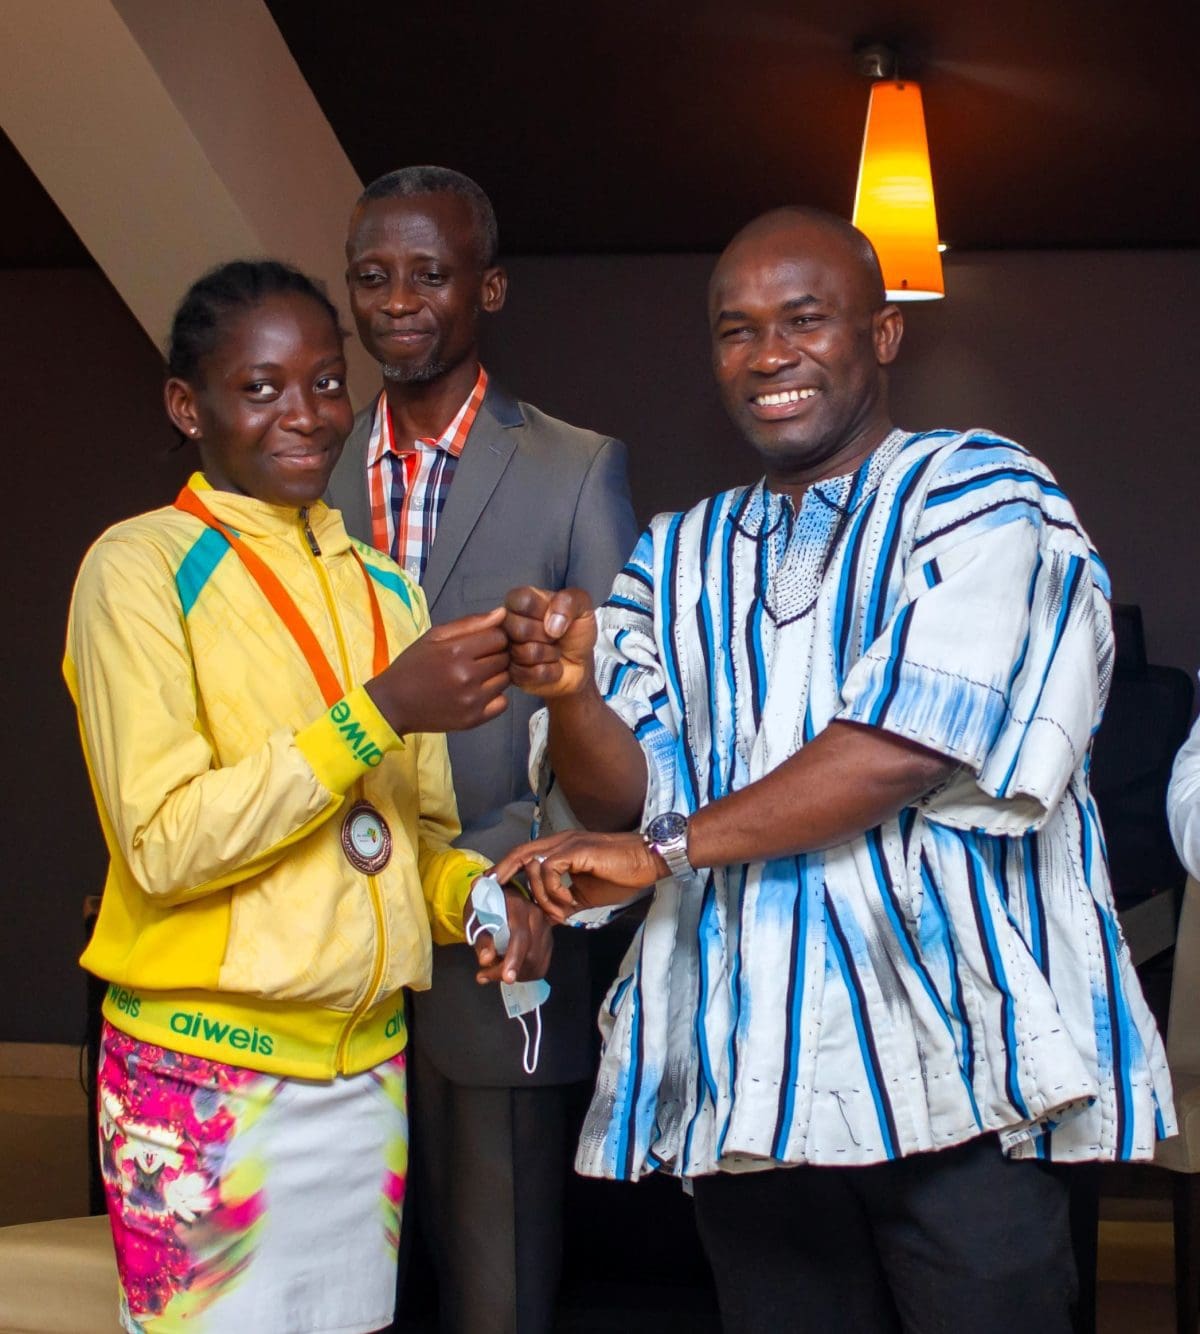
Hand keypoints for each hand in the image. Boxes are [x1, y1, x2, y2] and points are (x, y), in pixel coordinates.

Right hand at [366, 607, 508, 734]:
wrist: (393, 704)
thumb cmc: (413, 666)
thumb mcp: (434, 637)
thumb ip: (469, 623)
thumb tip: (502, 613)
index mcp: (455, 651)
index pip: (499, 637)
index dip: (495, 636)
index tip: (484, 641)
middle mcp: (467, 676)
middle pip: (505, 658)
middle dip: (496, 655)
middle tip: (478, 659)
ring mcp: (472, 700)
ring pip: (506, 680)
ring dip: (496, 675)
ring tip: (476, 676)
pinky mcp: (474, 719)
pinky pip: (503, 703)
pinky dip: (495, 697)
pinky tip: (478, 693)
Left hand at [467, 883, 554, 982]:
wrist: (499, 900)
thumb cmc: (486, 909)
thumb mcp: (475, 919)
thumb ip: (481, 939)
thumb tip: (486, 959)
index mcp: (517, 906)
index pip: (520, 936)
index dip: (514, 958)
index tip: (507, 977)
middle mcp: (536, 916)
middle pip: (531, 954)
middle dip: (507, 971)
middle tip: (485, 974)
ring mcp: (545, 929)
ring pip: (536, 964)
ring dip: (514, 974)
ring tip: (495, 969)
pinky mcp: (548, 942)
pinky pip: (539, 967)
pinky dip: (524, 974)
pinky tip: (510, 967)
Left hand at [490, 831, 666, 923]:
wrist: (647, 861)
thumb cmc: (621, 875)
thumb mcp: (586, 895)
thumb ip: (565, 901)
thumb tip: (549, 918)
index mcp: (561, 849)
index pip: (525, 855)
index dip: (507, 869)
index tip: (493, 887)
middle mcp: (560, 842)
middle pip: (519, 853)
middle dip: (502, 873)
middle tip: (492, 893)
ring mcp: (568, 843)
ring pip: (533, 865)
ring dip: (541, 896)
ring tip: (559, 913)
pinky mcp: (576, 850)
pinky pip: (550, 870)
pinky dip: (554, 891)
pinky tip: (570, 904)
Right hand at [504, 586, 597, 698]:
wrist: (580, 664)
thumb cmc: (575, 632)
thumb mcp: (582, 606)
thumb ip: (570, 600)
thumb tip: (552, 623)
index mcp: (520, 600)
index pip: (522, 600)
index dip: (543, 611)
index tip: (554, 615)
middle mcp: (508, 623)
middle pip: (520, 629)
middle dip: (548, 636)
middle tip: (555, 636)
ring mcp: (508, 650)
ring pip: (526, 653)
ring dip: (551, 654)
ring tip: (554, 650)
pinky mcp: (513, 674)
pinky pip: (532, 673)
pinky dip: (551, 670)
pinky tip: (551, 665)